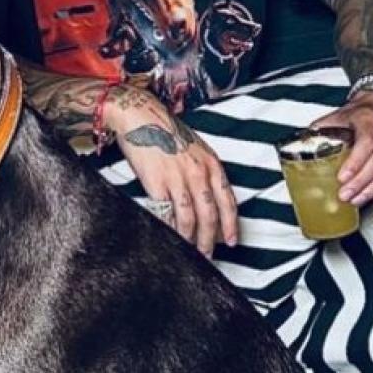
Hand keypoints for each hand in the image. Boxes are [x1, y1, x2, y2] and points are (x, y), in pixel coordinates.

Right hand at [106, 87, 238, 255]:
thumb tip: (206, 199)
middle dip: (210, 240)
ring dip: (190, 240)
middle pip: (209, 215)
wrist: (140, 116)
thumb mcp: (195, 148)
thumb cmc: (165, 130)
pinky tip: (169, 238)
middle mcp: (198, 172)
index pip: (227, 201)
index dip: (231, 224)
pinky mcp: (157, 183)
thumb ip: (203, 172)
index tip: (232, 240)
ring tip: (189, 252)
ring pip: (189, 219)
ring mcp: (178, 179)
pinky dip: (169, 230)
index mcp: (211, 163)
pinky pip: (166, 214)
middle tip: (208, 256)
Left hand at [313, 91, 372, 205]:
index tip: (342, 178)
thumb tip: (299, 150)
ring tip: (357, 200)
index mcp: (368, 119)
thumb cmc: (355, 115)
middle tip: (346, 196)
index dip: (355, 162)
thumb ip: (320, 133)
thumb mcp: (334, 117)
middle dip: (361, 182)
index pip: (366, 142)